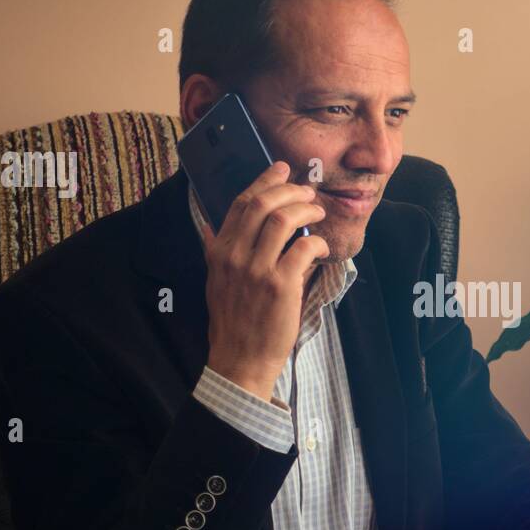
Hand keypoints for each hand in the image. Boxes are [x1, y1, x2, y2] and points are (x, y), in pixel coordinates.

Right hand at [200, 161, 329, 398]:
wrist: (240, 360)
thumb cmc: (233, 322)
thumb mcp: (214, 282)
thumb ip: (214, 252)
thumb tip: (209, 227)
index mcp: (219, 251)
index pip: (240, 203)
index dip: (264, 182)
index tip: (281, 170)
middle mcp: (234, 256)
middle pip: (262, 204)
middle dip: (289, 189)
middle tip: (307, 190)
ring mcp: (257, 270)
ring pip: (283, 220)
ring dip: (305, 209)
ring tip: (318, 211)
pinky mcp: (281, 285)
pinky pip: (303, 247)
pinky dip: (316, 240)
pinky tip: (320, 245)